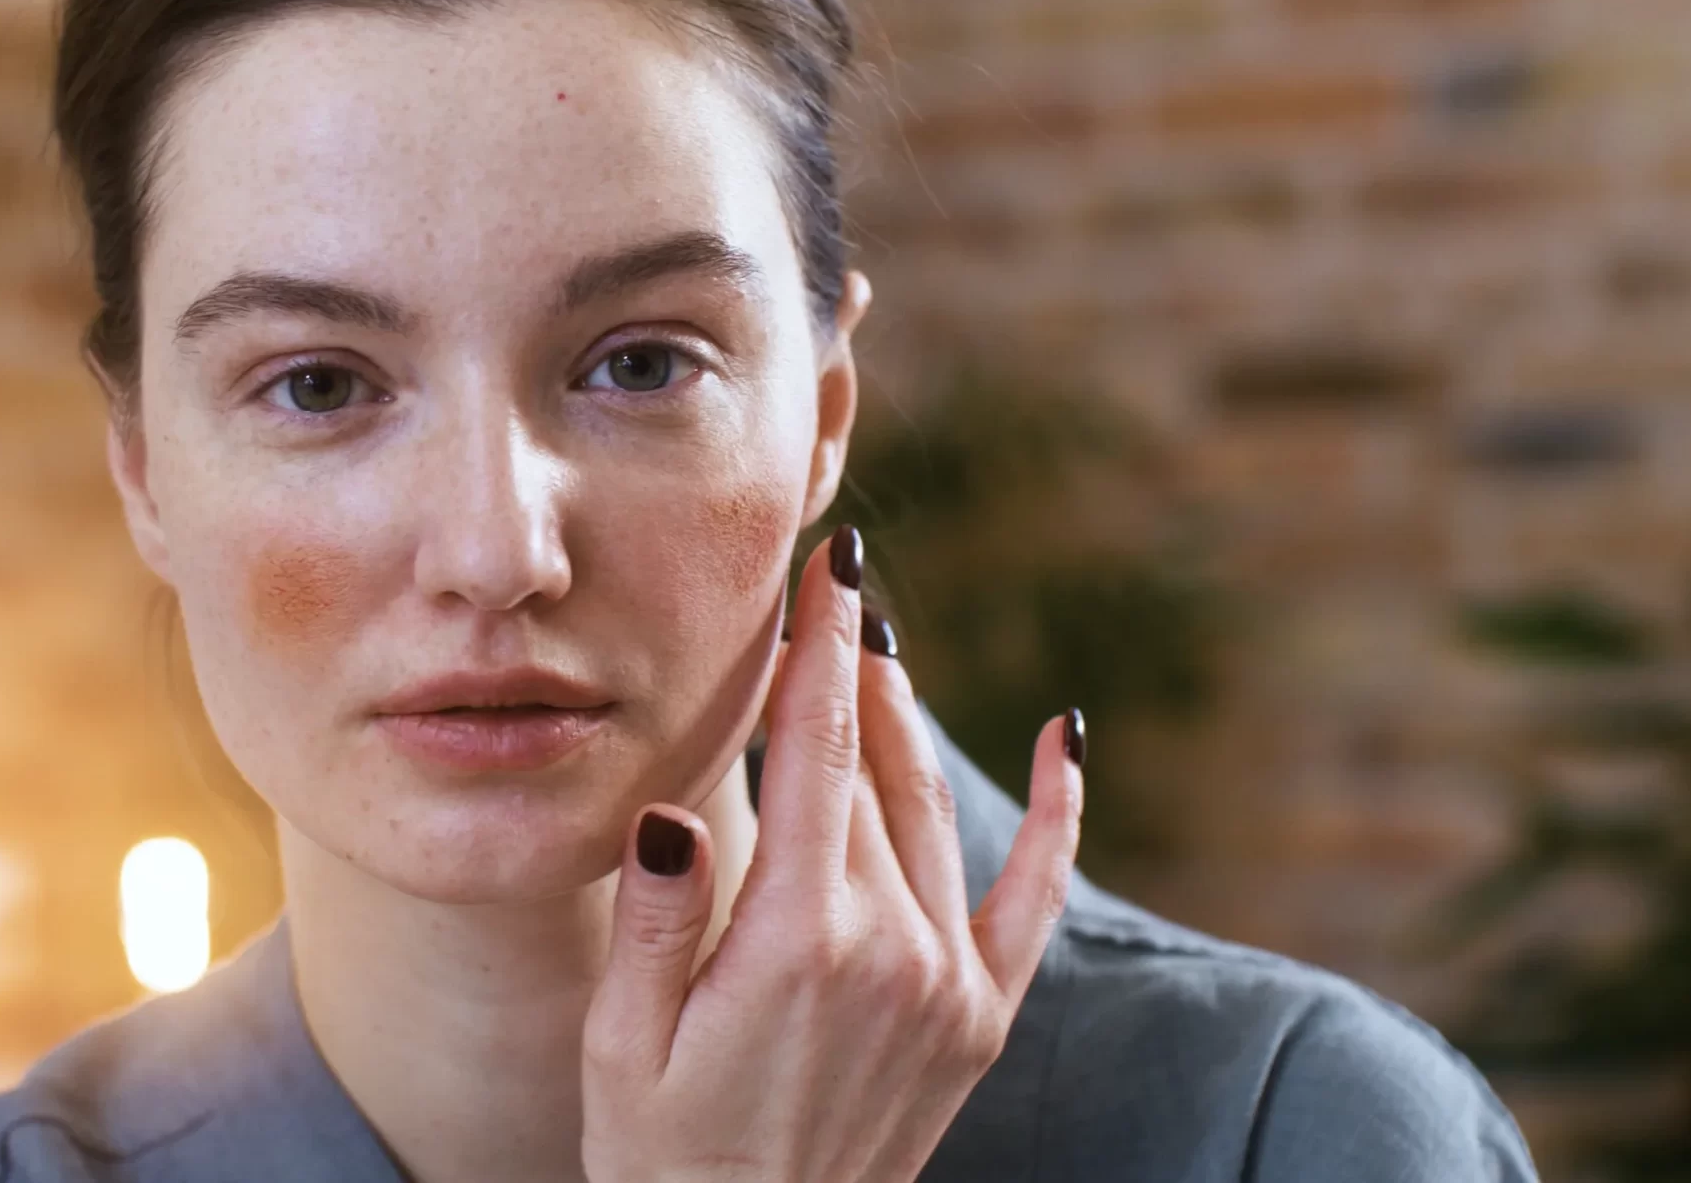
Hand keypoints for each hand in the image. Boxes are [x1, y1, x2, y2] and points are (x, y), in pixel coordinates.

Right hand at [581, 525, 1085, 1181]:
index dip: (821, 649)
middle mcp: (890, 950)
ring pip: (932, 811)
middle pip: (871, 767)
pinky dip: (1057, 812)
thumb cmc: (664, 1155)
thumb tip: (675, 812)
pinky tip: (1068, 734)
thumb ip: (655, 921)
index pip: (816, 752)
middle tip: (837, 584)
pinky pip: (1032, 895)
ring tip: (880, 644)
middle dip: (851, 669)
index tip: (826, 565)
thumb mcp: (623, 1043)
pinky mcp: (978, 1018)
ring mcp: (947, 984)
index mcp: (795, 940)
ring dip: (906, 720)